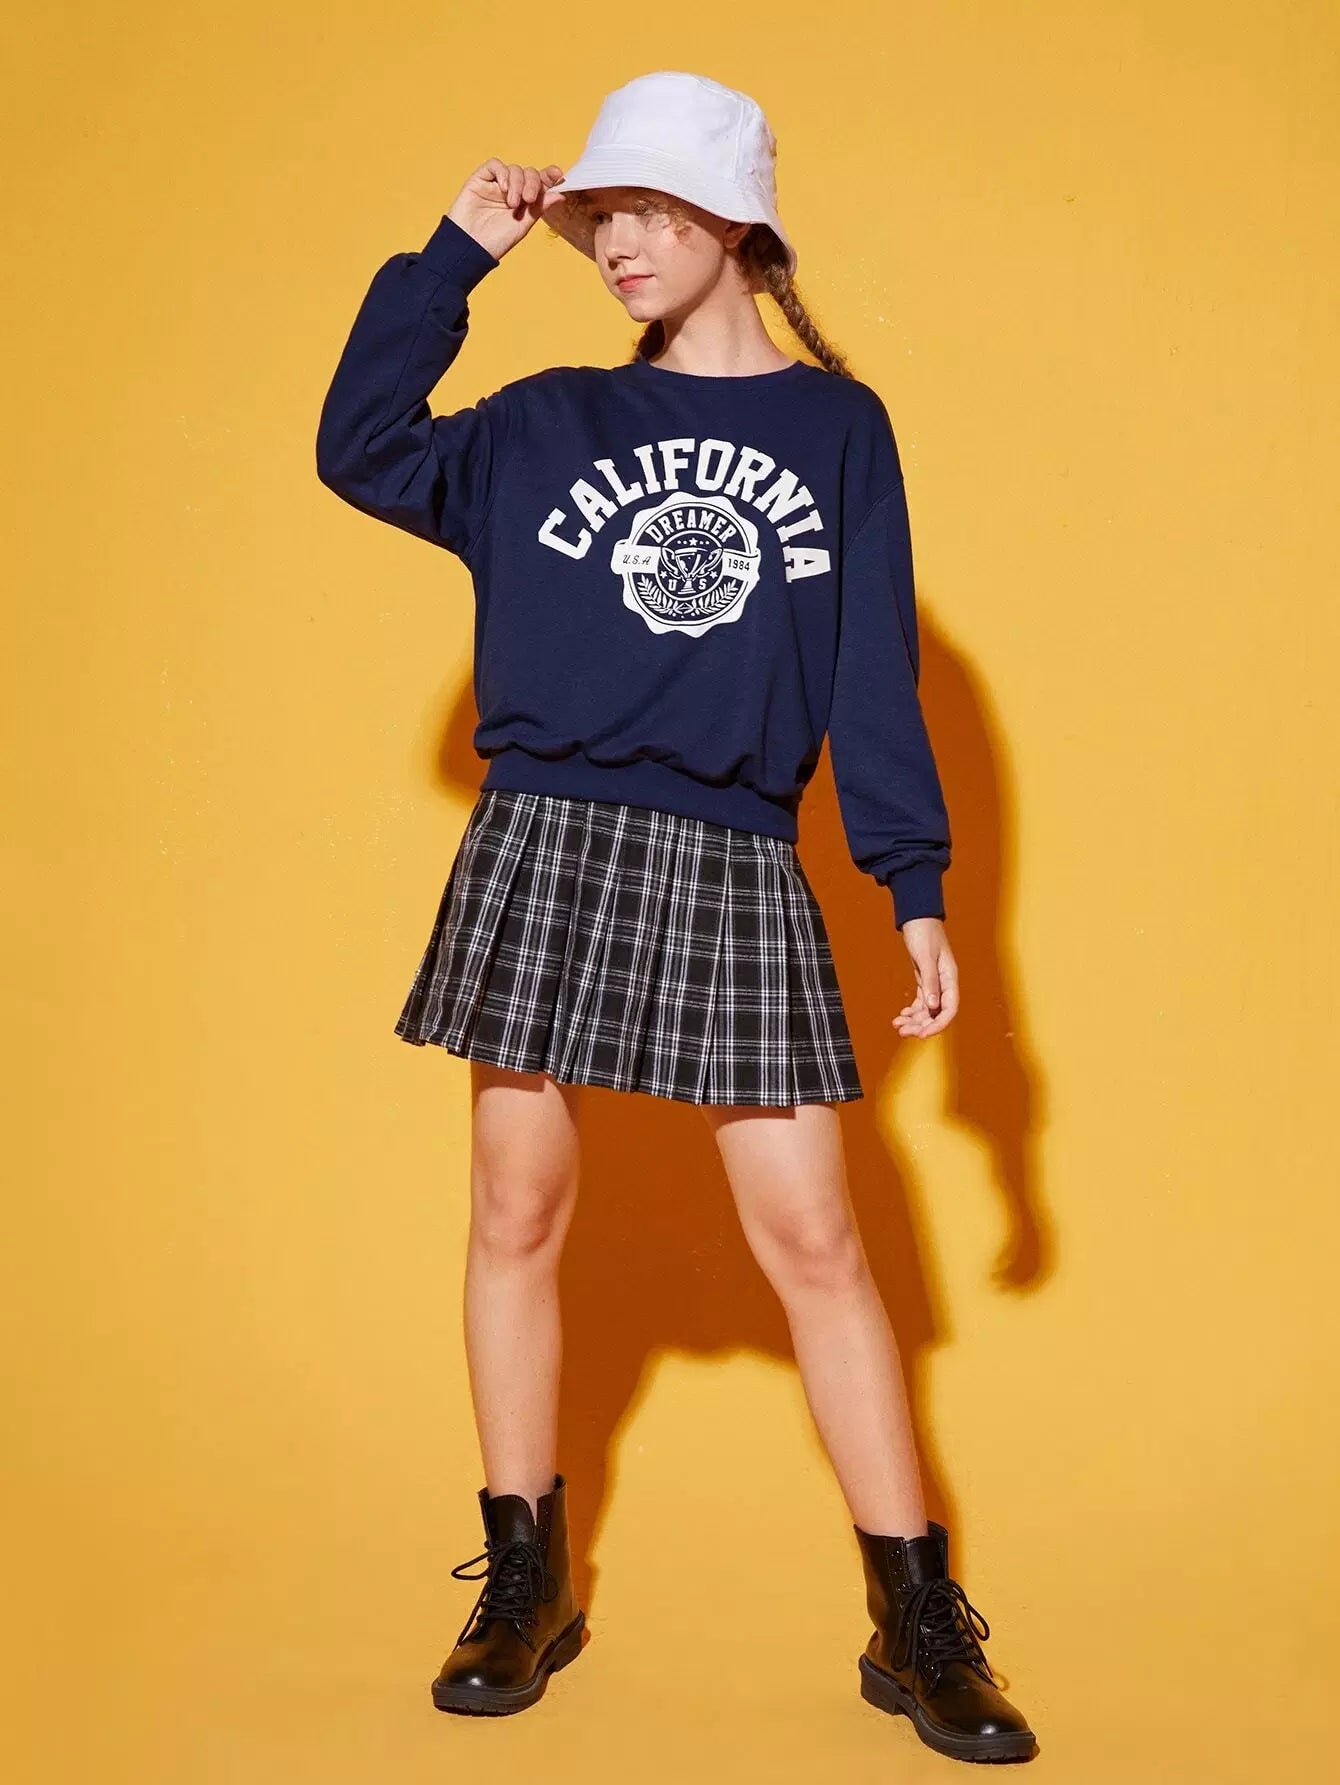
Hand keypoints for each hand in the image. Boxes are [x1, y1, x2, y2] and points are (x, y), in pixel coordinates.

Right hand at [447, 159, 568, 261]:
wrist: (471, 246)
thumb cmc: (496, 241)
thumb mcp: (524, 225)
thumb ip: (540, 207)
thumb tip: (560, 194)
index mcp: (524, 202)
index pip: (539, 183)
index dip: (548, 176)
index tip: (557, 175)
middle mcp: (512, 191)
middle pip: (528, 173)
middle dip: (532, 182)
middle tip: (529, 198)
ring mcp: (496, 185)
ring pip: (514, 169)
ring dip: (517, 183)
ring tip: (512, 203)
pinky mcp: (480, 180)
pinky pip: (495, 165)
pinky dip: (503, 173)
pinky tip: (504, 189)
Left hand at [893, 917, 957, 1037]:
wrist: (917, 916)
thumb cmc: (924, 932)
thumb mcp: (925, 957)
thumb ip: (930, 981)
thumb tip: (933, 1007)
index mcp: (950, 977)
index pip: (949, 1009)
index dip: (938, 1024)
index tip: (922, 1034)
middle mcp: (945, 982)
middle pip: (936, 1012)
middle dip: (921, 1025)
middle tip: (903, 1032)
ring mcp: (934, 981)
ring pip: (927, 1009)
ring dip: (914, 1020)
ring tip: (898, 1026)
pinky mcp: (924, 979)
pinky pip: (921, 1001)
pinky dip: (912, 1010)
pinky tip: (902, 1015)